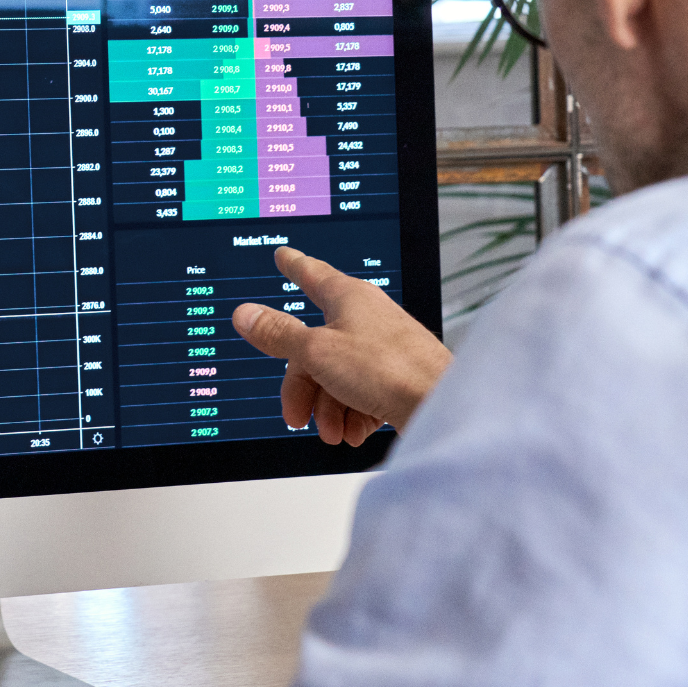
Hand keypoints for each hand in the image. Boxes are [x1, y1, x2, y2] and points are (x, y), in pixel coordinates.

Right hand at [232, 245, 449, 446]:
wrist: (441, 405)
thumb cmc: (388, 369)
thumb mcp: (316, 352)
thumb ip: (278, 334)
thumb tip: (245, 313)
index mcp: (348, 297)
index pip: (311, 274)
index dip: (293, 265)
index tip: (285, 255)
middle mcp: (367, 317)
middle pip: (315, 345)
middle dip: (303, 386)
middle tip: (296, 415)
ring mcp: (384, 347)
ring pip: (337, 374)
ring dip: (328, 407)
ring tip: (334, 431)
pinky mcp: (398, 376)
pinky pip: (362, 392)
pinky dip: (353, 413)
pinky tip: (355, 431)